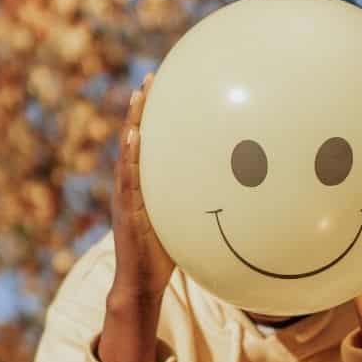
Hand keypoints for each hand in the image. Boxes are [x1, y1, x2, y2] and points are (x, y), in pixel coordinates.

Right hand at [98, 72, 175, 361]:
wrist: (142, 283)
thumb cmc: (165, 254)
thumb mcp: (185, 222)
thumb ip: (198, 203)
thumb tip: (234, 192)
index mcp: (146, 186)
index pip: (151, 144)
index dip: (154, 117)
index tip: (162, 88)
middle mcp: (133, 186)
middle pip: (136, 139)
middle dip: (141, 109)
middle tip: (150, 78)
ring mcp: (127, 196)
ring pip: (129, 153)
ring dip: (132, 123)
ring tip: (139, 96)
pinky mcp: (127, 210)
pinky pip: (129, 179)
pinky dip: (130, 156)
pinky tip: (135, 136)